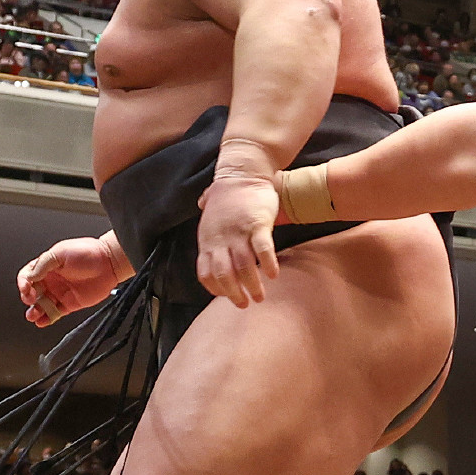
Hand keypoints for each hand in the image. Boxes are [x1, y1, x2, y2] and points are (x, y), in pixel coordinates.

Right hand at [18, 236, 129, 326]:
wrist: (109, 263)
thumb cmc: (88, 252)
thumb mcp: (60, 252)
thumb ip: (43, 264)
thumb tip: (30, 276)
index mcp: (47, 266)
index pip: (27, 276)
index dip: (23, 283)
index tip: (26, 288)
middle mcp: (51, 280)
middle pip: (31, 292)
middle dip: (27, 297)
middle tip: (30, 299)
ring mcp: (59, 293)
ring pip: (41, 305)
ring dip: (34, 311)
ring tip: (33, 315)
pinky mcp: (69, 304)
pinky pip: (54, 314)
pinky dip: (47, 318)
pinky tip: (42, 321)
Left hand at [195, 168, 280, 306]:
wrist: (244, 170)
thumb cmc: (229, 189)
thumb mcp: (211, 205)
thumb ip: (206, 210)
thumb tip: (201, 202)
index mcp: (207, 238)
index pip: (205, 272)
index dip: (215, 288)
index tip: (224, 295)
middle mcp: (220, 238)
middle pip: (224, 274)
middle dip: (233, 293)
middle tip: (243, 304)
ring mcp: (239, 232)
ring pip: (244, 266)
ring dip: (252, 285)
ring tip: (259, 298)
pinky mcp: (257, 224)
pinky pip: (262, 249)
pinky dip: (267, 264)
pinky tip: (273, 275)